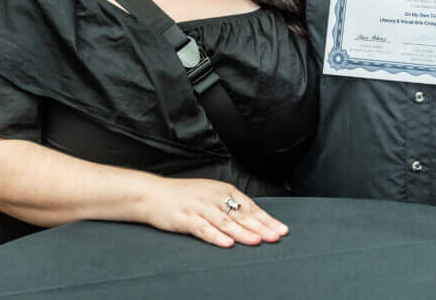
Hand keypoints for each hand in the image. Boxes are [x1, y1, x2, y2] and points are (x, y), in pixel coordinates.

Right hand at [140, 177, 288, 247]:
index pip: (250, 207)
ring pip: (225, 222)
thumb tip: (252, 218)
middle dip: (261, 227)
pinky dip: (216, 236)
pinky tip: (227, 243)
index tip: (281, 229)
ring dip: (243, 232)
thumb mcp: (210, 194)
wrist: (154, 194)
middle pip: (241, 214)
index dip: (266, 219)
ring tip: (258, 240)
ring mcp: (200, 208)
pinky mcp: (186, 218)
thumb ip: (229, 205)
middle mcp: (214, 198)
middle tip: (276, 236)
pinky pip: (203, 229)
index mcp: (223, 191)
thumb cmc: (184, 196)